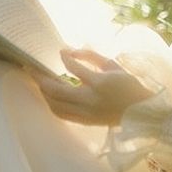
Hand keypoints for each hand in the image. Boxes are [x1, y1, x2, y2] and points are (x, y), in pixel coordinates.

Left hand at [29, 48, 154, 125]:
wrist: (141, 112)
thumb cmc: (129, 85)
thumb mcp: (113, 65)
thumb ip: (92, 56)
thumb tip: (70, 50)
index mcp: (99, 83)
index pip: (73, 68)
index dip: (64, 58)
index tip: (61, 51)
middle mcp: (89, 100)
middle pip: (56, 90)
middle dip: (40, 77)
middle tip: (30, 68)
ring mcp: (86, 113)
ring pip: (55, 104)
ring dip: (43, 92)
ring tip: (37, 81)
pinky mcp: (85, 121)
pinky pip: (62, 114)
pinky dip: (51, 105)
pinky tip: (48, 96)